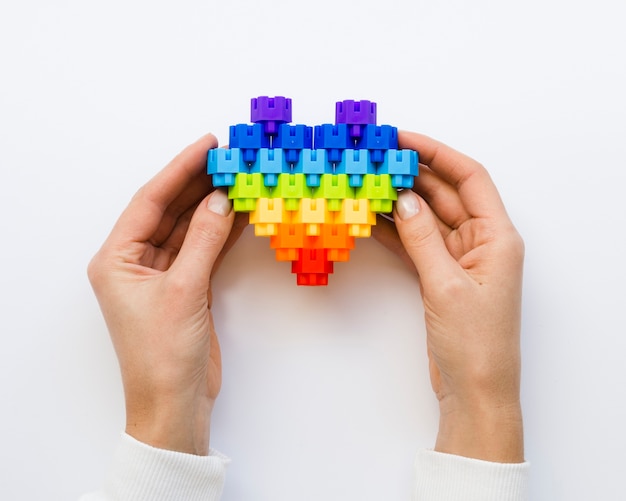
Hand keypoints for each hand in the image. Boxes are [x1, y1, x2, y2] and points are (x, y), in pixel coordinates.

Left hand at [88, 134, 246, 454]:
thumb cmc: (163, 355)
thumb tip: (222, 200)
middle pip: (169, 210)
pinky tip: (239, 212)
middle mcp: (135, 262)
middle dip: (198, 183)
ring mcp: (161, 274)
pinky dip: (221, 232)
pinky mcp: (185, 287)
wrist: (175, 403)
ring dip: (212, 206)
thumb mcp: (183, 290)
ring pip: (189, 228)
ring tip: (238, 178)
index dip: (179, 170)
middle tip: (228, 157)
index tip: (207, 146)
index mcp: (116, 259)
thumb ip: (203, 241)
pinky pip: (202, 248)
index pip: (150, 201)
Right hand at [373, 132, 524, 462]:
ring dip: (400, 201)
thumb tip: (403, 198)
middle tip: (378, 158)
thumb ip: (423, 237)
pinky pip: (416, 242)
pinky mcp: (440, 276)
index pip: (469, 178)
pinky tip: (372, 218)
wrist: (474, 390)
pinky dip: (395, 230)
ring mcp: (458, 259)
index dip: (437, 153)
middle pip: (445, 194)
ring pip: (426, 217)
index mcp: (497, 236)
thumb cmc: (476, 343)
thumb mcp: (446, 284)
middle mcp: (481, 241)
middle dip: (412, 174)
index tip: (404, 139)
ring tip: (368, 181)